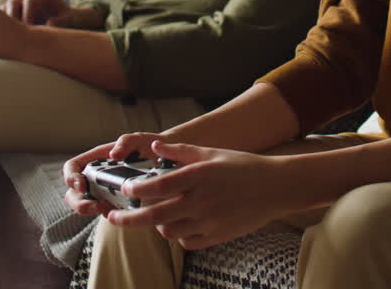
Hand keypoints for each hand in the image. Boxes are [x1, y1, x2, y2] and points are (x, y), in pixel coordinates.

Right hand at [3, 0, 103, 27]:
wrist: (64, 21)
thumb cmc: (68, 20)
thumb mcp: (71, 20)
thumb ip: (63, 21)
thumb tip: (50, 22)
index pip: (30, 1)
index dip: (27, 16)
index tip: (29, 32)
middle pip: (13, 2)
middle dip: (13, 19)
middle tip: (16, 36)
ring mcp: (20, 0)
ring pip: (5, 7)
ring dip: (5, 22)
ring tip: (10, 37)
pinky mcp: (13, 10)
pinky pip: (1, 14)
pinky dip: (2, 24)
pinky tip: (7, 38)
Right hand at [61, 133, 164, 217]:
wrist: (169, 160)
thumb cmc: (150, 146)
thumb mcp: (140, 139)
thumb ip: (126, 141)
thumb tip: (114, 154)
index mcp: (96, 159)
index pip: (72, 167)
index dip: (71, 177)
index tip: (82, 184)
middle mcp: (96, 176)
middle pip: (73, 192)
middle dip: (79, 202)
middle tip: (95, 206)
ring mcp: (104, 191)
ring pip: (86, 205)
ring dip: (91, 210)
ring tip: (107, 209)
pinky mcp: (116, 203)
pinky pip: (104, 212)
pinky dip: (108, 214)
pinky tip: (121, 214)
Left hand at [106, 140, 298, 249]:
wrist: (276, 187)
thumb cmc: (243, 166)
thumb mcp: (212, 153)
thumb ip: (181, 151)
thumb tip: (154, 147)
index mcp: (199, 176)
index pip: (158, 186)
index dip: (136, 189)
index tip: (125, 188)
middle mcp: (202, 200)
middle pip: (155, 215)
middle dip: (128, 218)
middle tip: (113, 217)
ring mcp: (210, 221)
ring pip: (168, 232)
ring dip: (156, 225)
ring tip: (155, 216)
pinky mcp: (217, 236)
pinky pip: (187, 242)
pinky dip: (177, 236)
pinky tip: (178, 225)